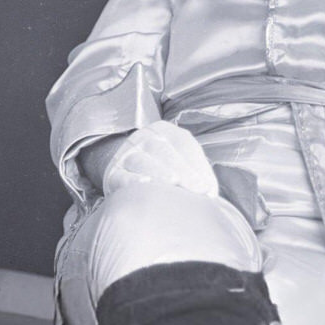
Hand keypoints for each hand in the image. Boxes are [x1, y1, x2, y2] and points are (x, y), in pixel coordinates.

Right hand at [96, 121, 219, 198]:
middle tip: (197, 190)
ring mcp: (126, 154)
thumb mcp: (180, 161)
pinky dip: (132, 181)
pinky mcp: (113, 173)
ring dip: (159, 172)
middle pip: (164, 151)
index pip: (183, 143)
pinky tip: (145, 185)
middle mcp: (144, 138)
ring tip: (174, 183)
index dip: (197, 165)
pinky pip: (122, 175)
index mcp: (164, 131)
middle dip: (183, 171)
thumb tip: (211, 193)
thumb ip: (197, 172)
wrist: (126, 168)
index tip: (207, 187)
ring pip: (142, 161)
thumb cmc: (163, 168)